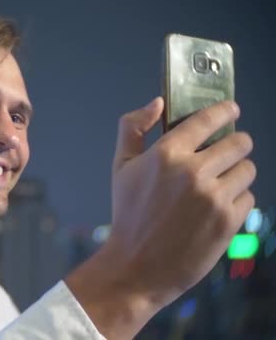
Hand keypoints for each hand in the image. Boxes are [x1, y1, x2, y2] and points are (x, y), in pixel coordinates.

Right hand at [65, 97, 255, 338]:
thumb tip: (158, 103)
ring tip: (219, 186)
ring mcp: (214, 196)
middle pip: (239, 142)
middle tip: (226, 154)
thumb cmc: (128, 215)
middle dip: (236, 145)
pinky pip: (248, 197)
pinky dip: (237, 200)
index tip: (232, 109)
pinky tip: (217, 209)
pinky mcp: (229, 220)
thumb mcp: (120, 168)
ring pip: (248, 169)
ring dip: (237, 173)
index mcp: (166, 154)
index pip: (208, 119)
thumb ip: (133, 128)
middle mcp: (193, 171)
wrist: (137, 266)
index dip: (225, 111)